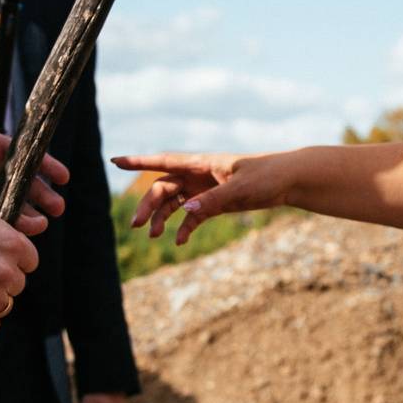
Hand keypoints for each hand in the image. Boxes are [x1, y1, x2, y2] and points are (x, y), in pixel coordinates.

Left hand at [0, 74, 66, 232]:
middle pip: (27, 185)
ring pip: (13, 205)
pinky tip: (13, 235)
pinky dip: (5, 228)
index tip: (63, 176)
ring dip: (29, 216)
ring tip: (40, 226)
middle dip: (44, 196)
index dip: (46, 165)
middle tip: (57, 208)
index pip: (26, 156)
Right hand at [111, 151, 291, 243]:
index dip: (138, 162)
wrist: (288, 181)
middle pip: (163, 188)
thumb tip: (185, 212)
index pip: (162, 161)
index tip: (114, 161)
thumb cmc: (266, 176)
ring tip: (155, 236)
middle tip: (138, 226)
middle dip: (149, 205)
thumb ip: (213, 200)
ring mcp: (205, 189)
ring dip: (163, 218)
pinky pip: (192, 216)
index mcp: (200, 163)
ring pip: (175, 204)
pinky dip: (184, 228)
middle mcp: (198, 175)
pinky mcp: (215, 203)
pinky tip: (179, 241)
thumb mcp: (240, 189)